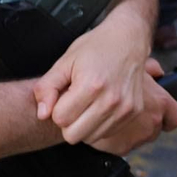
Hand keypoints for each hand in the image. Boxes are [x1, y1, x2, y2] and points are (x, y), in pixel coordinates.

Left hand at [33, 9, 176, 146]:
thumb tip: (42, 114)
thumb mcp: (64, 61)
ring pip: (90, 138)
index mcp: (91, 85)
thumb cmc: (95, 47)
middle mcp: (111, 100)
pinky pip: (107, 133)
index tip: (65, 94)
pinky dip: (99, 124)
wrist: (128, 38)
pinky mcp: (134, 112)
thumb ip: (46, 88)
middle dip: (68, 121)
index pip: (60, 119)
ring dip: (84, 124)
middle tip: (74, 102)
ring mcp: (125, 108)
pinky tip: (101, 105)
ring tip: (88, 103)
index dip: (57, 108)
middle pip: (73, 135)